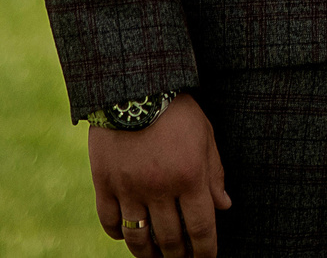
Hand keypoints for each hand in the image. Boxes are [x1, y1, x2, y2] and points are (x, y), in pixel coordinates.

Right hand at [91, 93, 229, 256]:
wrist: (134, 86)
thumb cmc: (177, 109)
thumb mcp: (206, 136)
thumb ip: (215, 174)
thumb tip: (224, 207)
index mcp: (189, 177)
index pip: (200, 228)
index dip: (205, 251)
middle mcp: (159, 188)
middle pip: (169, 239)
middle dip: (178, 257)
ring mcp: (128, 187)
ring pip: (138, 237)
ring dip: (148, 254)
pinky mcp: (103, 182)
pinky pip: (109, 220)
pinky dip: (118, 233)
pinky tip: (127, 235)